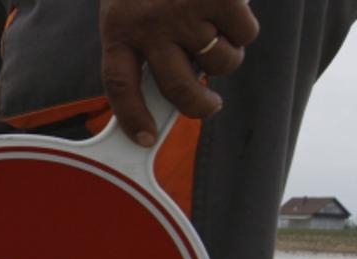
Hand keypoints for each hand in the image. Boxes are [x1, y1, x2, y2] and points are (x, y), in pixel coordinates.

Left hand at [100, 0, 258, 145]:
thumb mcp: (130, 6)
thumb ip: (143, 42)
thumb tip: (178, 85)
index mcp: (119, 29)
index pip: (120, 86)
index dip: (132, 118)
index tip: (145, 139)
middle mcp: (149, 25)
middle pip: (177, 89)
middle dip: (199, 106)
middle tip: (210, 105)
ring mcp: (185, 13)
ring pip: (219, 63)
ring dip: (227, 57)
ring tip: (218, 36)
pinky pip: (244, 34)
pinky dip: (243, 30)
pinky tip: (232, 12)